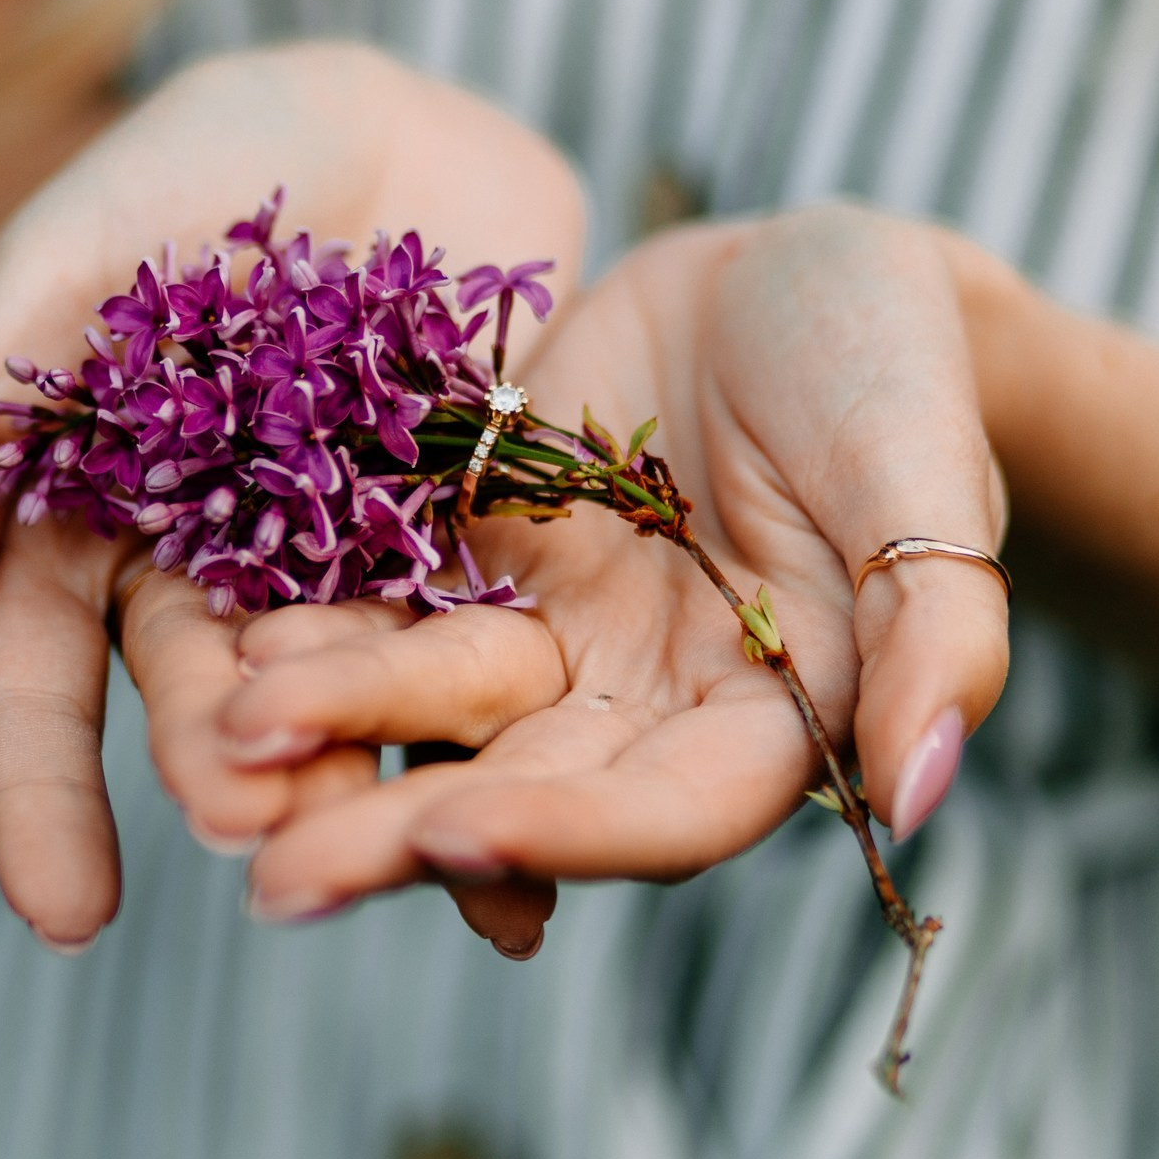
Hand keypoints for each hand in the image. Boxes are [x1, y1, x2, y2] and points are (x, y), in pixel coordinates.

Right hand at [0, 42, 585, 946]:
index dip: (42, 803)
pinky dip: (502, 760)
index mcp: (81, 536)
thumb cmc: (195, 174)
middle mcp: (202, 587)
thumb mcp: (69, 257)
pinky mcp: (466, 562)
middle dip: (227, 775)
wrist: (392, 126)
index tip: (65, 914)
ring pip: (343, 713)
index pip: (35, 694)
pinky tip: (535, 874)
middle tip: (258, 824)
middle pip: (202, 712)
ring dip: (364, 790)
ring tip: (396, 852)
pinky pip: (477, 675)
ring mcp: (339, 583)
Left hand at [213, 206, 1012, 950]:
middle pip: (515, 791)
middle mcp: (635, 709)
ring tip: (218, 748)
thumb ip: (939, 630)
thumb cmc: (894, 370)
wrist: (792, 276)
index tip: (454, 830)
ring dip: (328, 733)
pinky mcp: (470, 559)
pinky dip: (310, 624)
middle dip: (394, 833)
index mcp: (759, 725)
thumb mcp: (928, 476)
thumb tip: (924, 792)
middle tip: (275, 881)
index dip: (564, 834)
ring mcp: (545, 638)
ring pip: (426, 706)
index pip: (662, 814)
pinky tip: (218, 640)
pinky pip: (381, 600)